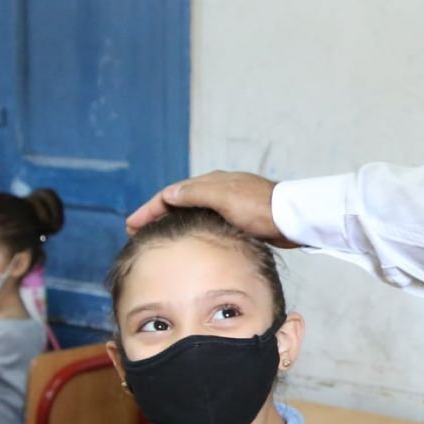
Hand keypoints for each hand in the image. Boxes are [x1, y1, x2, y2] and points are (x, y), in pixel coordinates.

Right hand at [126, 172, 296, 247]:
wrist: (292, 219)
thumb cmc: (259, 209)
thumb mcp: (223, 198)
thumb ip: (195, 193)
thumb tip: (169, 193)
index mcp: (210, 183)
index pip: (170, 194)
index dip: (149, 210)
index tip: (131, 226)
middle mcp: (217, 190)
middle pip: (178, 201)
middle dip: (157, 214)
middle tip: (138, 232)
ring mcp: (228, 203)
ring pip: (191, 211)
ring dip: (173, 220)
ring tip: (158, 236)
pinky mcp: (239, 216)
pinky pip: (206, 219)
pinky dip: (191, 227)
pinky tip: (191, 240)